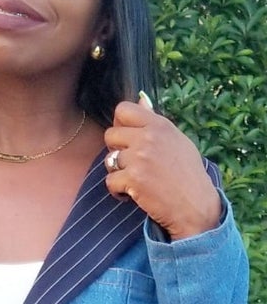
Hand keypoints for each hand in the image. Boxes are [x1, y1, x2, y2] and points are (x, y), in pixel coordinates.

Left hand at [104, 97, 223, 239]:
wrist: (194, 203)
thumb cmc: (186, 172)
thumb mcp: (175, 140)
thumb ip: (154, 122)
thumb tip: (141, 99)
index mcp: (160, 125)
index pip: (123, 110)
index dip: (119, 124)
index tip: (127, 139)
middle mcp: (149, 137)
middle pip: (110, 135)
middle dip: (115, 150)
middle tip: (131, 163)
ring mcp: (140, 158)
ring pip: (108, 160)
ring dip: (117, 172)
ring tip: (134, 180)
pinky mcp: (133, 178)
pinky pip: (109, 181)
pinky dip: (117, 191)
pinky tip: (132, 194)